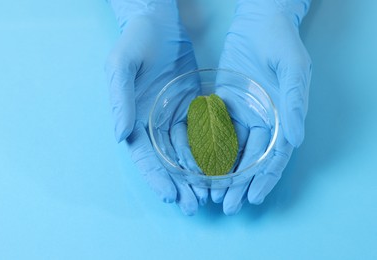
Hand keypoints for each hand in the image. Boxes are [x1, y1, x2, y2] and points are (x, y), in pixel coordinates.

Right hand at [105, 0, 207, 214]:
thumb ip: (121, 100)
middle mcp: (153, 122)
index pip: (144, 155)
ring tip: (209, 194)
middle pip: (166, 160)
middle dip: (179, 184)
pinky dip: (210, 151)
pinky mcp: (192, 107)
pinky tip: (221, 166)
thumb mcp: (122, 66)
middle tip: (194, 205)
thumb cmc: (136, 40)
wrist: (158, 21)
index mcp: (134, 117)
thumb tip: (120, 136)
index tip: (169, 195)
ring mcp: (174, 116)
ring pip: (187, 152)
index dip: (155, 176)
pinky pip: (202, 133)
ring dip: (197, 174)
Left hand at [215, 0, 311, 214]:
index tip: (252, 198)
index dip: (264, 179)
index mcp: (282, 118)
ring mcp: (241, 115)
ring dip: (221, 173)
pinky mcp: (222, 105)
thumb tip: (297, 140)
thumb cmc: (281, 43)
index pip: (274, 156)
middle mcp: (261, 121)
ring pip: (230, 150)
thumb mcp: (293, 70)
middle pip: (250, 159)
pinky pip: (213, 131)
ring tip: (210, 193)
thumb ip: (293, 104)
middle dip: (239, 184)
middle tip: (226, 205)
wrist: (258, 22)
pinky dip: (206, 149)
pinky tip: (197, 165)